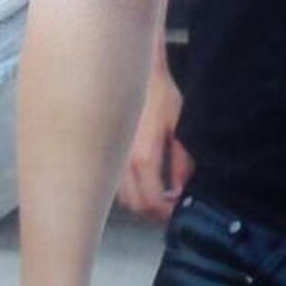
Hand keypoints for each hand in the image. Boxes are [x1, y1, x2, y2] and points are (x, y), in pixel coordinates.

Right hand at [116, 57, 193, 221]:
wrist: (135, 74)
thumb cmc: (160, 96)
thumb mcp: (179, 127)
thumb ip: (181, 161)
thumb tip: (180, 188)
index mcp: (144, 157)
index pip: (152, 202)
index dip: (167, 212)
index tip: (178, 209)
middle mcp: (122, 163)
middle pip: (135, 206)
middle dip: (154, 211)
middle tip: (170, 205)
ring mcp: (110, 159)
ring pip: (122, 198)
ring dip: (140, 202)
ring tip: (159, 194)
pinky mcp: (105, 154)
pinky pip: (114, 184)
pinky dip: (129, 191)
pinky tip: (143, 180)